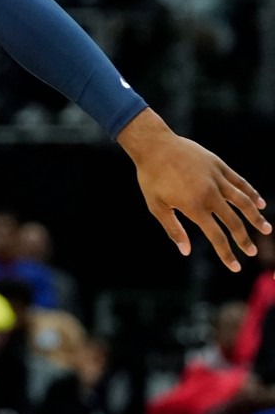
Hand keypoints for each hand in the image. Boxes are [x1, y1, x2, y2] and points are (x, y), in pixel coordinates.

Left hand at [119, 110, 270, 270]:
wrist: (154, 146)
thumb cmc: (151, 177)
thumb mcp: (156, 206)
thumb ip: (173, 229)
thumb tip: (185, 251)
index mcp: (194, 207)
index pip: (216, 236)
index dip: (227, 254)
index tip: (235, 267)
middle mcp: (210, 194)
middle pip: (234, 222)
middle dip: (244, 239)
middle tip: (252, 252)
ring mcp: (217, 179)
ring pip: (243, 201)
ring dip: (256, 217)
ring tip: (266, 229)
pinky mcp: (219, 166)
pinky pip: (240, 182)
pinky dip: (251, 193)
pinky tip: (259, 203)